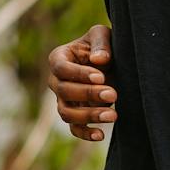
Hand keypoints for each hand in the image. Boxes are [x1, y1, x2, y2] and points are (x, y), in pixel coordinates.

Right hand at [46, 25, 114, 141]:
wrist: (110, 61)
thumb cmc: (102, 44)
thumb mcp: (102, 34)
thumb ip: (101, 43)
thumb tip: (99, 60)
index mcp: (59, 58)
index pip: (61, 68)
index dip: (79, 74)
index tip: (101, 76)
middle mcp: (56, 80)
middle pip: (63, 92)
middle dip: (88, 94)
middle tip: (113, 94)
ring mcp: (63, 100)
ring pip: (66, 113)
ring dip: (88, 116)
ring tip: (113, 115)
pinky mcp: (75, 114)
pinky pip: (74, 128)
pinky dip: (85, 133)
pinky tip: (101, 135)